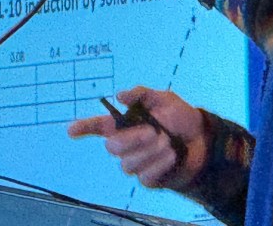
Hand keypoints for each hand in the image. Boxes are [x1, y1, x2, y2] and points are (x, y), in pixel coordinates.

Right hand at [67, 86, 207, 188]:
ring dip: (151, 152)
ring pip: (128, 164)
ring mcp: (136, 163)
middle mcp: (126, 145)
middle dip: (133, 139)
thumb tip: (120, 96)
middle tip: (154, 132)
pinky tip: (171, 156)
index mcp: (125, 124)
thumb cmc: (180, 117)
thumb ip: (142, 94)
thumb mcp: (164, 98)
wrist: (202, 140)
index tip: (71, 130)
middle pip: (112, 148)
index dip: (83, 128)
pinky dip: (160, 165)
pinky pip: (145, 177)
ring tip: (168, 142)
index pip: (97, 126)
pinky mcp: (148, 178)